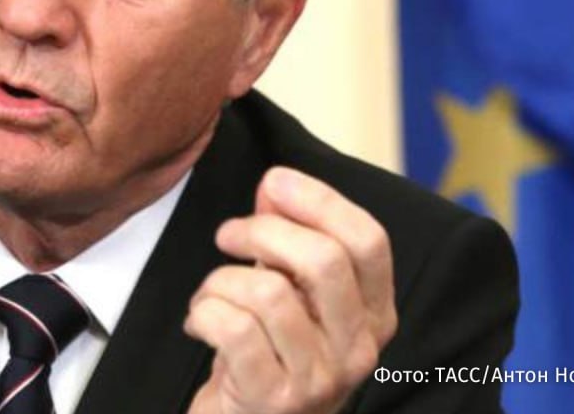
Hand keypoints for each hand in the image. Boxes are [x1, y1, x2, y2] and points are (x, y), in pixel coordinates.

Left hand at [184, 166, 397, 413]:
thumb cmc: (267, 353)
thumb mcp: (288, 291)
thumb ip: (287, 238)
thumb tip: (276, 183)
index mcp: (374, 314)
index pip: (368, 240)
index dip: (320, 200)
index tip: (275, 181)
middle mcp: (358, 349)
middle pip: (323, 260)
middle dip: (262, 231)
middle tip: (228, 235)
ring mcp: (319, 379)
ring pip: (268, 292)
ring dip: (220, 280)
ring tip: (210, 294)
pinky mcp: (273, 400)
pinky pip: (232, 330)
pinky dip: (203, 312)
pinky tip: (199, 321)